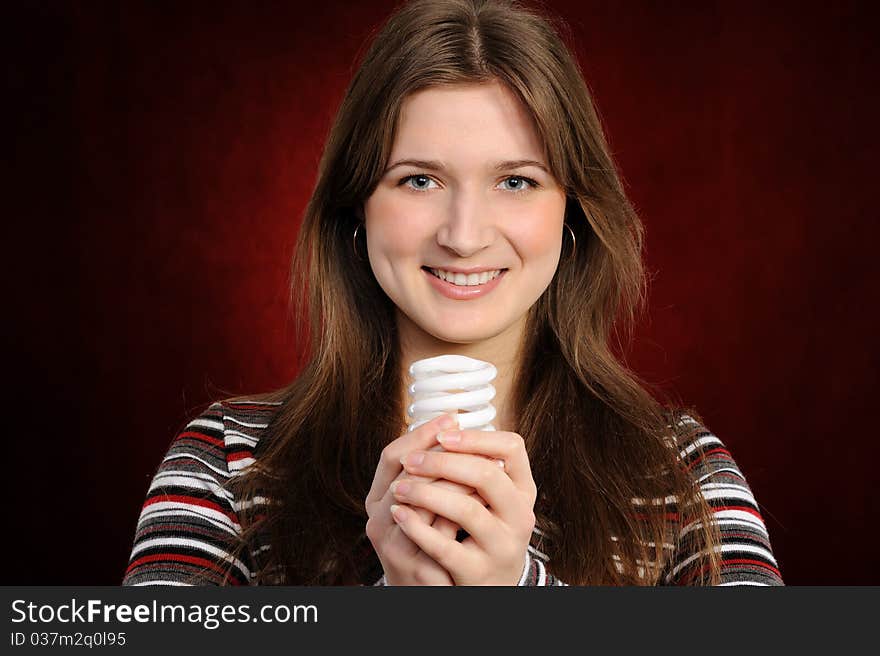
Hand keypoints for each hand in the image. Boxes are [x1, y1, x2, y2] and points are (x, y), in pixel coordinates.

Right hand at [365, 414, 480, 584]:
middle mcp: (377, 522)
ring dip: (460, 482)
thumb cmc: (425, 544)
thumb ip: (428, 474)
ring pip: (427, 503)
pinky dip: (465, 516)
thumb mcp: (419, 505)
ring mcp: (394, 548)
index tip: (451, 417)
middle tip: (476, 439)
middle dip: (447, 456)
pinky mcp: (418, 570)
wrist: (427, 594)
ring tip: (486, 466)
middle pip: (409, 474)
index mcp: (376, 501)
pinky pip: (444, 536)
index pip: (390, 456)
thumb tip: (454, 427)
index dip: (421, 434)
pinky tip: (484, 502)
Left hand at [389, 429, 536, 584]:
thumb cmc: (482, 536)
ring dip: (425, 492)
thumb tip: (443, 422)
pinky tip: (399, 513)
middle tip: (412, 461)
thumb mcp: (491, 500)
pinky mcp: (478, 573)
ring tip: (399, 488)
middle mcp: (520, 517)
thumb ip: (475, 467)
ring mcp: (502, 547)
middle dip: (442, 462)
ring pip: (466, 509)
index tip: (444, 434)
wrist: (488, 590)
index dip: (476, 437)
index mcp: (523, 491)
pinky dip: (417, 527)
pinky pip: (444, 547)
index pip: (513, 448)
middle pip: (486, 474)